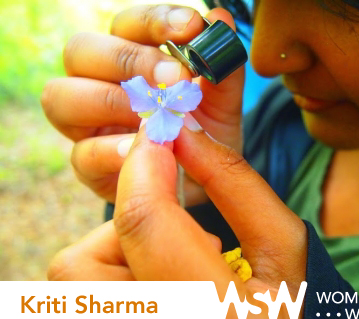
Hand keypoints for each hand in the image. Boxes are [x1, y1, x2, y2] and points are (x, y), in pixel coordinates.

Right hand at [41, 5, 244, 204]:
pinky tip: (148, 151)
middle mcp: (98, 83)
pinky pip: (83, 153)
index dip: (153, 23)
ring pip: (62, 97)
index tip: (189, 29)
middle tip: (176, 79)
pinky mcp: (88, 165)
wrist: (203, 181)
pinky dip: (115, 151)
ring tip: (157, 116)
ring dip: (112, 102)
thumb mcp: (220, 100)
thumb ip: (220, 65)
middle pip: (80, 51)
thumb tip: (220, 20)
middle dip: (130, 61)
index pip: (125, 25)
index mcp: (129, 58)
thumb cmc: (204, 132)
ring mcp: (86, 125)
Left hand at [48, 126, 306, 318]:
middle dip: (128, 222)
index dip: (143, 167)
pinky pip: (86, 305)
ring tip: (174, 266)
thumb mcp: (285, 246)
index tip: (157, 137)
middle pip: (80, 269)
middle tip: (177, 220)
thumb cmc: (296, 313)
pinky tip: (163, 288)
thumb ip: (235, 185)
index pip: (146, 227)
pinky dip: (119, 279)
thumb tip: (182, 135)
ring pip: (75, 289)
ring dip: (119, 255)